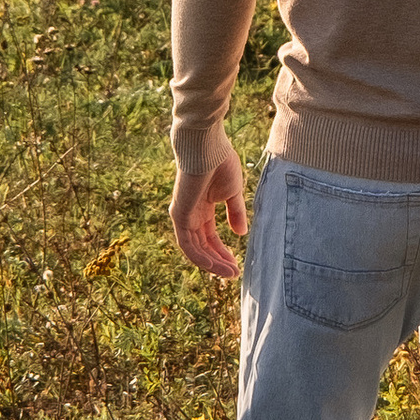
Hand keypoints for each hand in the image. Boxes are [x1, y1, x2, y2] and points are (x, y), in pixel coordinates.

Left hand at [171, 140, 250, 283]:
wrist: (206, 146)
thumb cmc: (220, 162)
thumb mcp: (233, 192)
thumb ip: (235, 213)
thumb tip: (240, 234)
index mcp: (201, 207)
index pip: (209, 236)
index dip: (222, 252)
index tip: (237, 264)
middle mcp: (189, 214)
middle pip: (202, 245)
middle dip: (218, 261)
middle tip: (234, 273)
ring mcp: (182, 215)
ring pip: (195, 249)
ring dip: (212, 263)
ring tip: (230, 273)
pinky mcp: (179, 215)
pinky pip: (188, 245)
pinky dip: (202, 258)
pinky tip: (217, 266)